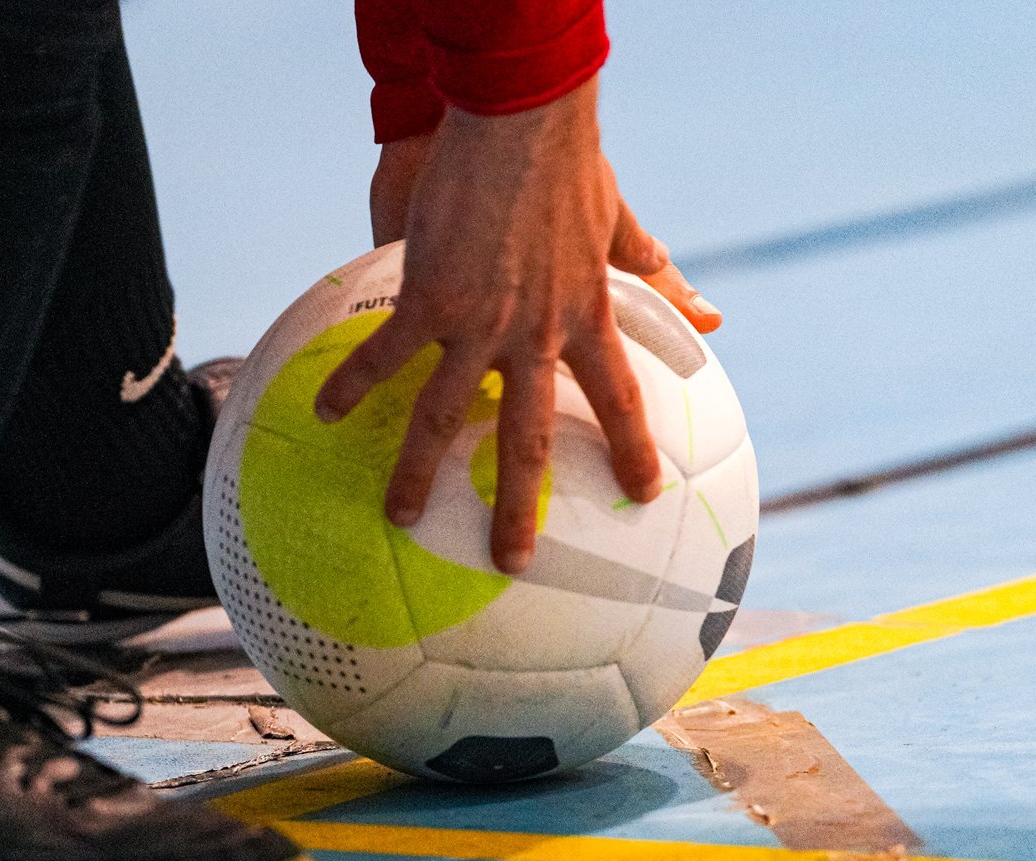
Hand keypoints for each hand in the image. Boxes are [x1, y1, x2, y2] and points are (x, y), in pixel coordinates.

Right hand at [318, 77, 714, 573]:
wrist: (521, 123)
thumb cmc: (570, 165)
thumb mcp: (618, 226)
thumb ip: (655, 276)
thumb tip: (711, 317)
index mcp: (585, 318)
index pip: (618, 398)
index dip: (631, 449)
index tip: (642, 494)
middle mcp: (535, 336)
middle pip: (527, 440)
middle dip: (518, 507)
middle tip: (510, 561)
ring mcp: (479, 323)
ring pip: (445, 416)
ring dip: (418, 471)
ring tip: (400, 514)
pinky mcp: (430, 298)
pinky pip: (386, 355)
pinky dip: (353, 386)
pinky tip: (324, 413)